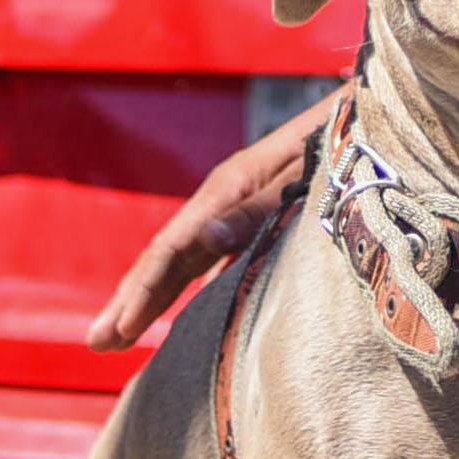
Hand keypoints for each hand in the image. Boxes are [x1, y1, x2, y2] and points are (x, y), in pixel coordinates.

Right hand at [86, 101, 328, 349]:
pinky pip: (208, 259)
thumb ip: (256, 209)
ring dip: (151, 296)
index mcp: (226, 190)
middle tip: (96, 343)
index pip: (170, 250)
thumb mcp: (301, 175)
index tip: (116, 329)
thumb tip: (205, 239)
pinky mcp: (252, 217)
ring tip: (122, 333)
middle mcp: (221, 201)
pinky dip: (185, 287)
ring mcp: (233, 209)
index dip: (141, 292)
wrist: (362, 115)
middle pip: (164, 258)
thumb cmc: (338, 145)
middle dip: (130, 301)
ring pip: (182, 260)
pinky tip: (179, 309)